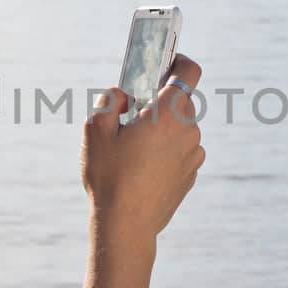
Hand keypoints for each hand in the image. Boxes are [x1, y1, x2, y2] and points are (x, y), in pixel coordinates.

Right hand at [81, 53, 205, 238]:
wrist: (126, 226)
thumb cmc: (110, 177)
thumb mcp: (94, 131)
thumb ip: (108, 102)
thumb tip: (122, 96)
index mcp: (168, 114)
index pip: (189, 72)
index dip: (179, 61)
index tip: (165, 63)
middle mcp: (189, 131)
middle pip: (181, 101)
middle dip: (160, 102)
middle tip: (134, 114)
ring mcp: (193, 154)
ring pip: (181, 127)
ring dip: (163, 128)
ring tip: (134, 147)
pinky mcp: (191, 174)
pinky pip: (181, 150)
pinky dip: (167, 150)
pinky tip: (143, 167)